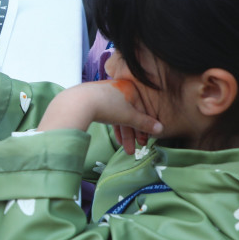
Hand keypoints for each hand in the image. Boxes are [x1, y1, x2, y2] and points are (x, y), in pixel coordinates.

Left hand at [37, 81, 161, 155]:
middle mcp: (119, 88)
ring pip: (119, 116)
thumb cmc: (107, 106)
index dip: (145, 127)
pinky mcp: (94, 100)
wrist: (77, 103)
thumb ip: (145, 123)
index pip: (143, 109)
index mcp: (130, 88)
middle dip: (133, 134)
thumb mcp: (129, 116)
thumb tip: (161, 129)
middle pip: (130, 114)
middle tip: (135, 149)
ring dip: (124, 134)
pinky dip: (114, 127)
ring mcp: (105, 94)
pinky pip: (109, 114)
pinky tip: (117, 139)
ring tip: (126, 150)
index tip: (145, 141)